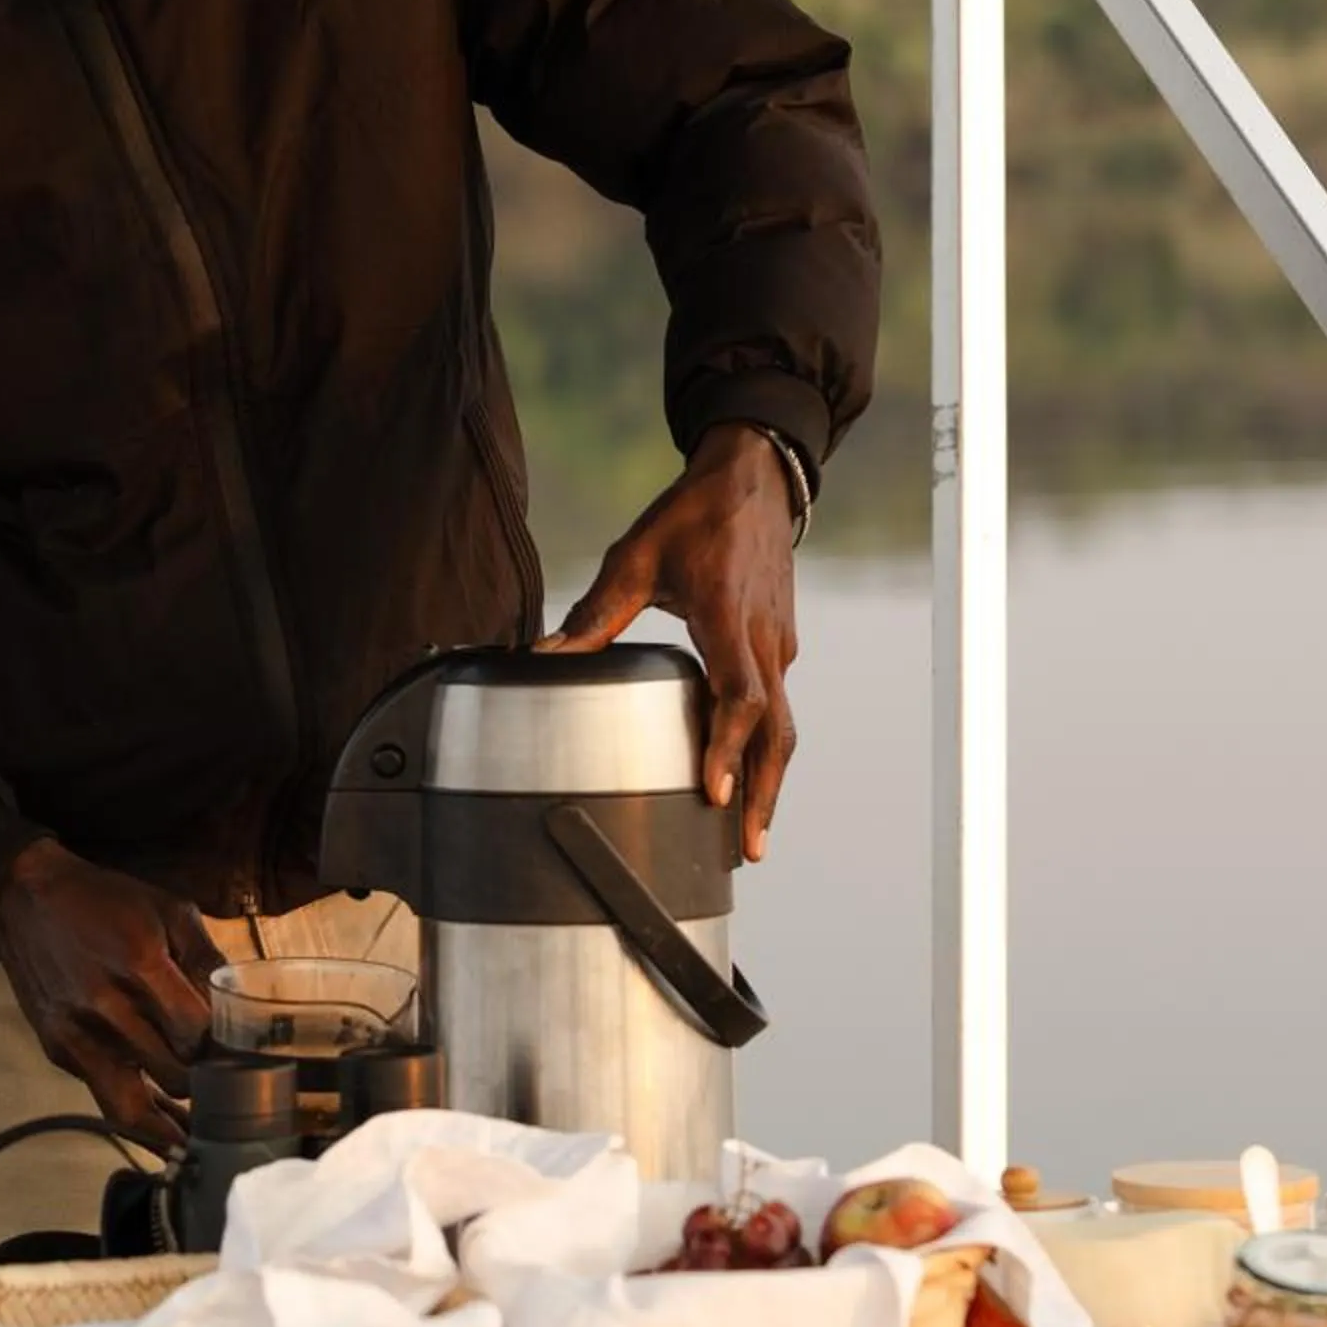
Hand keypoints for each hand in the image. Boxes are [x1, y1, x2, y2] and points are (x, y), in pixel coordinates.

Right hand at [0, 839, 217, 1147]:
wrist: (26, 899)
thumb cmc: (106, 901)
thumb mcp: (169, 910)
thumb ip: (208, 960)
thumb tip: (243, 1008)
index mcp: (141, 966)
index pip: (197, 1037)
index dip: (226, 1053)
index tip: (244, 1060)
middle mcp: (107, 1009)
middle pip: (173, 1077)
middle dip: (205, 1086)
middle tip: (227, 1092)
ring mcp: (77, 1036)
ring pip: (131, 1110)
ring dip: (167, 1128)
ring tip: (197, 1145)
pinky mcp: (59, 1050)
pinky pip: (103, 1097)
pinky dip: (136, 1110)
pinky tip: (162, 1117)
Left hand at [539, 424, 799, 862]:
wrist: (755, 477)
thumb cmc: (693, 515)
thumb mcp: (637, 555)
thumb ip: (595, 612)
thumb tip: (543, 656)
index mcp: (726, 616)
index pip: (738, 696)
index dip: (727, 748)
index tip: (713, 794)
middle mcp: (763, 638)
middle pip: (775, 731)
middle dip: (762, 793)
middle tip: (745, 849)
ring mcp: (778, 642)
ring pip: (783, 725)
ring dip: (769, 781)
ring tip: (747, 833)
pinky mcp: (780, 644)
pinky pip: (778, 705)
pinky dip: (765, 748)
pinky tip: (744, 776)